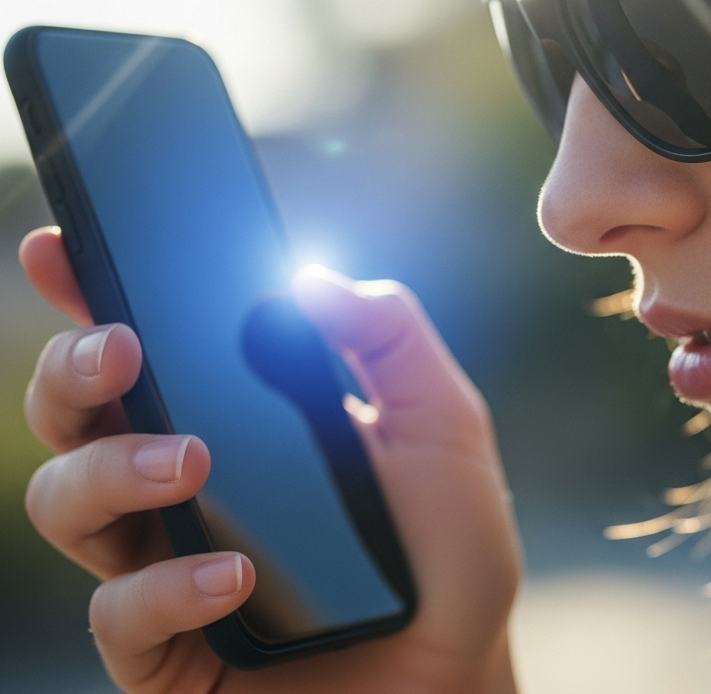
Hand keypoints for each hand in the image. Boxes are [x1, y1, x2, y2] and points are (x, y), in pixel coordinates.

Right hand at [20, 226, 520, 693]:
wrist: (457, 662)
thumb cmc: (446, 540)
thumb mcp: (440, 419)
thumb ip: (389, 337)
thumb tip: (311, 277)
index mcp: (233, 414)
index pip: (147, 346)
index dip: (92, 294)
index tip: (63, 247)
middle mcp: (184, 481)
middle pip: (77, 415)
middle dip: (73, 370)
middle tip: (122, 348)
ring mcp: (168, 563)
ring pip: (68, 503)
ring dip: (112, 469)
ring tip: (190, 462)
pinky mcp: (170, 650)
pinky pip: (121, 615)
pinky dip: (167, 587)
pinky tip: (231, 575)